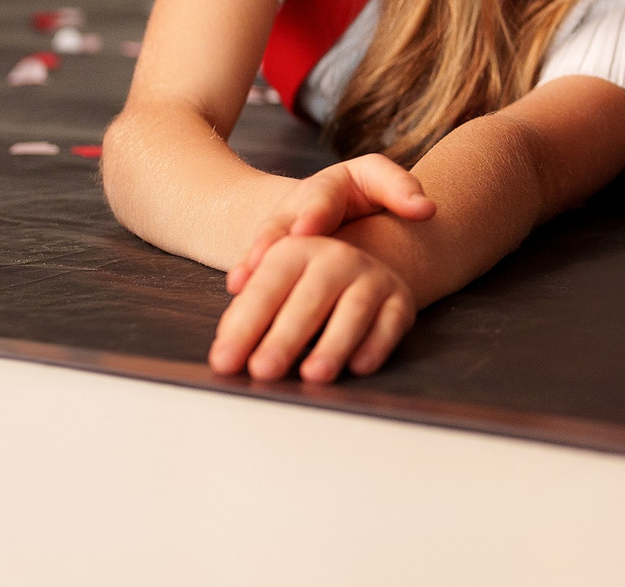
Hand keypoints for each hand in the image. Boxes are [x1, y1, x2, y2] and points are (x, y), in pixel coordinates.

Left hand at [210, 235, 416, 381]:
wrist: (356, 271)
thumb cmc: (299, 289)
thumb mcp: (270, 289)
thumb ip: (246, 314)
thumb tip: (225, 351)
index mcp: (296, 249)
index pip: (266, 287)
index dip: (244, 325)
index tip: (224, 361)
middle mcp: (337, 257)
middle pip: (310, 297)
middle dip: (285, 337)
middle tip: (262, 370)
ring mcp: (372, 276)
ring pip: (354, 309)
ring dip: (333, 343)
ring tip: (312, 375)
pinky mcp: (400, 299)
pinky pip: (391, 322)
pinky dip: (376, 345)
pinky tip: (357, 368)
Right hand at [227, 154, 433, 293]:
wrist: (326, 210)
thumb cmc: (361, 195)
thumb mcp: (379, 182)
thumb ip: (401, 190)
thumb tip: (427, 208)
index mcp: (327, 189)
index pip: (321, 198)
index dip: (312, 213)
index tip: (307, 228)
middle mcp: (295, 209)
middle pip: (280, 222)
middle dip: (271, 240)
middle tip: (263, 256)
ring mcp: (278, 235)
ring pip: (262, 247)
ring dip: (252, 264)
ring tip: (243, 282)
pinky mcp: (268, 258)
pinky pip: (253, 269)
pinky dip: (245, 280)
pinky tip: (239, 295)